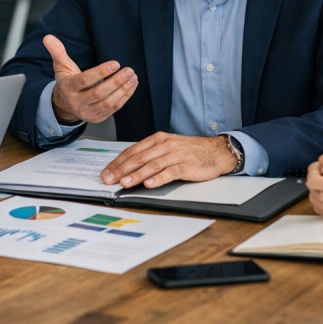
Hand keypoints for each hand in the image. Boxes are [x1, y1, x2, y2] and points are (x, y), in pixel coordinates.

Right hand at [44, 35, 136, 124]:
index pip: (85, 80)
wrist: (65, 105)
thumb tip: (48, 37)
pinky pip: (114, 108)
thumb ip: (57, 51)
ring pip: (108, 103)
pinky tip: (131, 85)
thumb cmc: (66, 82)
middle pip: (99, 94)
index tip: (115, 63)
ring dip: (123, 90)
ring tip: (132, 77)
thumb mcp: (60, 66)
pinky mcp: (98, 118)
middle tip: (128, 70)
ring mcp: (88, 112)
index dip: (101, 72)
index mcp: (68, 88)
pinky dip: (125, 97)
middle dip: (116, 82)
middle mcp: (77, 102)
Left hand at [99, 132, 236, 187]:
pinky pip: (170, 172)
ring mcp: (176, 154)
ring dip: (136, 175)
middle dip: (121, 169)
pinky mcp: (187, 165)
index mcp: (157, 139)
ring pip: (151, 165)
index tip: (106, 172)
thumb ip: (150, 155)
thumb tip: (128, 169)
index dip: (117, 162)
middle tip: (108, 179)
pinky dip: (159, 178)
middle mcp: (165, 145)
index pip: (132, 151)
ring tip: (124, 183)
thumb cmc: (190, 151)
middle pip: (138, 157)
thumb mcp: (168, 147)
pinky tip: (150, 184)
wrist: (216, 151)